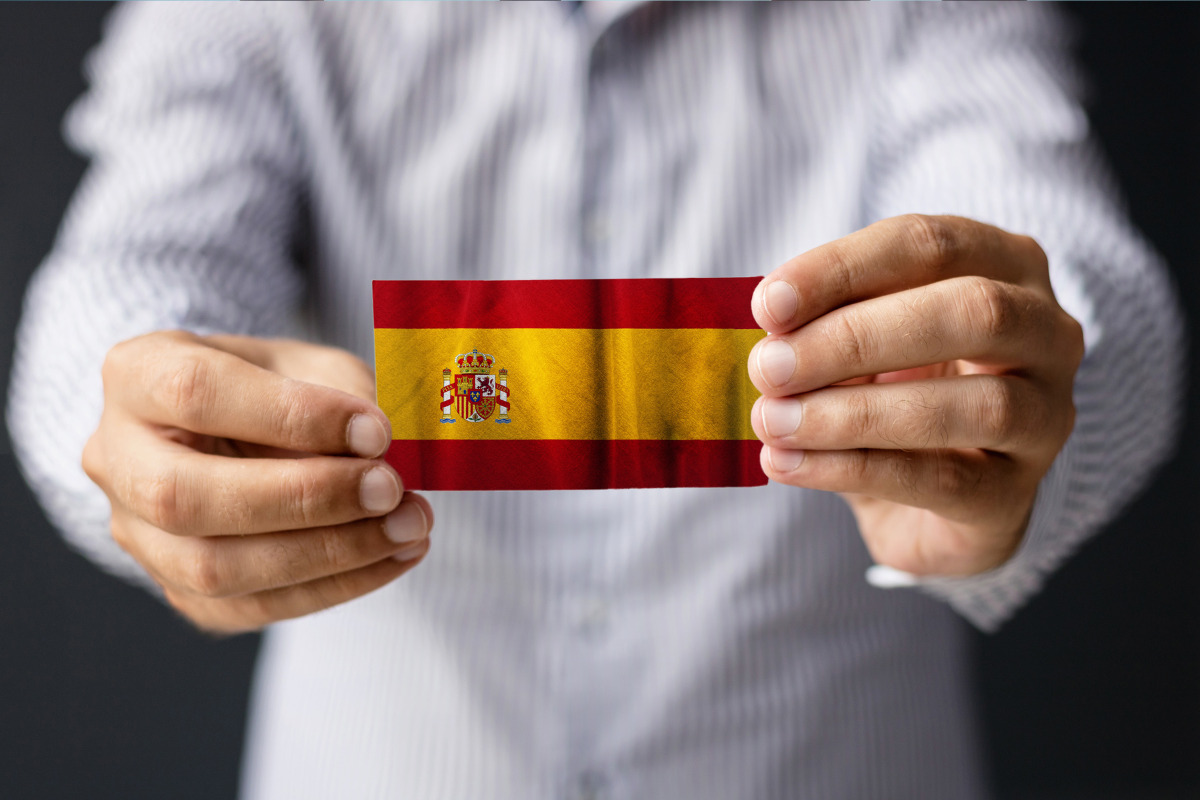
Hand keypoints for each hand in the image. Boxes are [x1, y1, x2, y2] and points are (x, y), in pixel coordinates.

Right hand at [82, 331, 431, 633]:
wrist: (233, 430)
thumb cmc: (273, 385)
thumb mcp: (307, 362)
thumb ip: (341, 395)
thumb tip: (386, 453)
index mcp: (137, 376)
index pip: (197, 394)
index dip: (293, 415)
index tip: (377, 429)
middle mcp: (116, 459)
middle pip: (186, 496)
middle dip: (305, 498)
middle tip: (391, 489)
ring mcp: (138, 534)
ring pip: (214, 568)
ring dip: (330, 553)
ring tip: (409, 526)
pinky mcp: (178, 590)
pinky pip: (252, 606)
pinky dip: (336, 585)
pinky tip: (393, 555)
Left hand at [748, 215, 1083, 575]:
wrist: (929, 505)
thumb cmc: (892, 391)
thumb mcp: (856, 343)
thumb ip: (822, 325)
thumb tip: (769, 330)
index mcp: (1005, 265)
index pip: (929, 245)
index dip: (842, 269)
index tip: (768, 305)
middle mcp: (1047, 333)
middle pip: (972, 311)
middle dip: (856, 338)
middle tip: (770, 366)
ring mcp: (1045, 417)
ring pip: (975, 404)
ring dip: (855, 412)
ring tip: (774, 421)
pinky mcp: (1015, 495)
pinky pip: (942, 480)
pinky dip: (853, 469)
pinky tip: (787, 463)